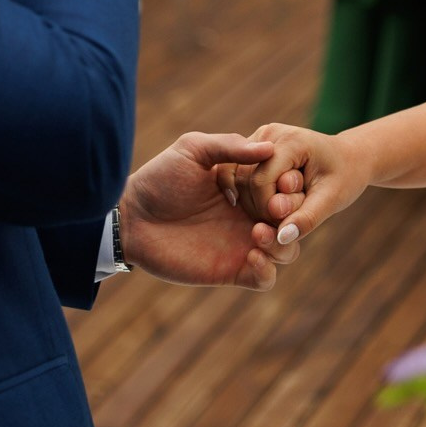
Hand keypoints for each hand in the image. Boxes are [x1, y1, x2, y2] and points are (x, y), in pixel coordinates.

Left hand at [118, 131, 299, 289]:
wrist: (132, 217)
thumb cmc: (159, 179)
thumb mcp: (193, 150)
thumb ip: (230, 147)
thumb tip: (269, 147)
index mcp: (247, 188)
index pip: (286, 190)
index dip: (292, 188)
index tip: (284, 184)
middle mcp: (249, 216)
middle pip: (293, 222)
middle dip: (293, 218)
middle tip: (275, 212)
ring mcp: (242, 244)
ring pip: (286, 250)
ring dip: (282, 244)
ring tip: (258, 233)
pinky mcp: (230, 270)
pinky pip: (265, 279)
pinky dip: (267, 270)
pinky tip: (251, 253)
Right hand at [236, 122, 374, 244]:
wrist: (347, 158)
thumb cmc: (344, 177)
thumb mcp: (331, 200)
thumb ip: (306, 219)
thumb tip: (281, 239)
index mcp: (290, 141)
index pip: (260, 182)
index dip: (268, 210)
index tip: (286, 222)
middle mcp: (269, 134)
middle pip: (245, 180)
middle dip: (260, 207)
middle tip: (285, 218)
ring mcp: (258, 137)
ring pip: (238, 178)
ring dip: (252, 202)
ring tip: (280, 210)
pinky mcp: (252, 145)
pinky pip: (237, 174)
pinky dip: (247, 194)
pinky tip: (265, 205)